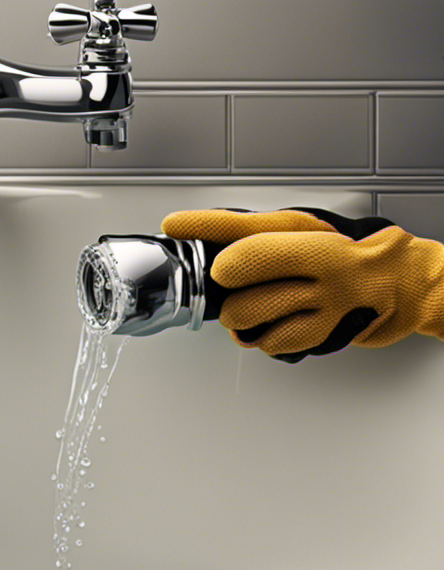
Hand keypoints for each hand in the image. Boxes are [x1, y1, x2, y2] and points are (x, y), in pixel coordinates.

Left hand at [161, 207, 443, 361]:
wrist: (394, 284)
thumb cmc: (337, 255)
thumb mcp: (297, 229)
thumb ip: (246, 232)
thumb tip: (185, 229)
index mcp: (308, 232)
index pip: (246, 227)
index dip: (204, 227)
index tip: (174, 227)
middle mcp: (320, 263)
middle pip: (240, 271)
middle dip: (222, 282)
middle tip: (227, 283)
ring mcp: (324, 300)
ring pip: (249, 314)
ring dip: (238, 317)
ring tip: (250, 308)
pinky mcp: (323, 333)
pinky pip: (270, 343)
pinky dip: (262, 338)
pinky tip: (274, 324)